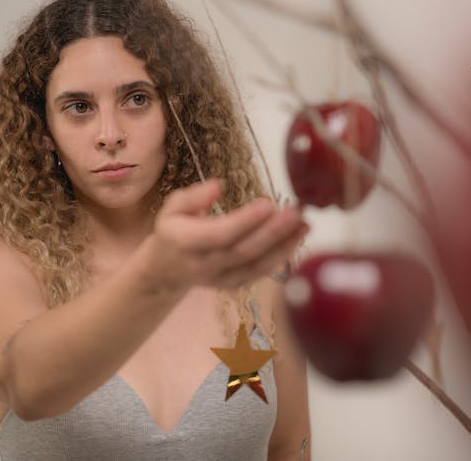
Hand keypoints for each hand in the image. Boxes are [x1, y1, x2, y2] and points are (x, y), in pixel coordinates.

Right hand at [145, 179, 308, 291]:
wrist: (165, 270)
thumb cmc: (173, 231)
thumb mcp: (172, 207)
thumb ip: (193, 197)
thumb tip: (219, 185)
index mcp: (185, 242)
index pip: (220, 234)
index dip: (245, 221)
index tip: (268, 203)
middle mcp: (203, 264)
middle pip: (243, 250)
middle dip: (273, 232)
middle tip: (297, 212)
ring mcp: (219, 278)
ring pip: (255, 265)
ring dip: (283, 246)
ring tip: (305, 225)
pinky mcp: (232, 285)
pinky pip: (258, 274)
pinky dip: (279, 258)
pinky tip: (296, 241)